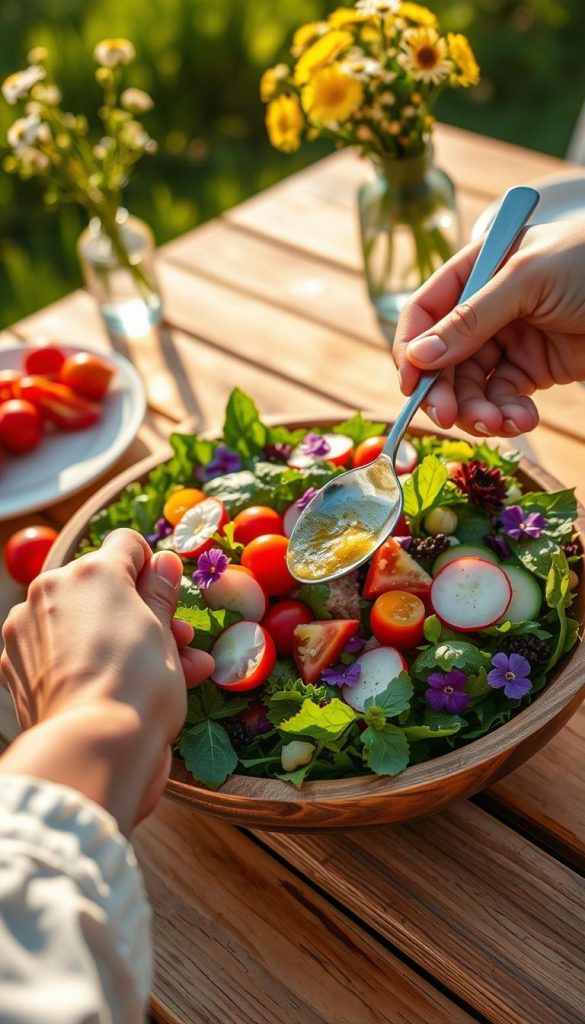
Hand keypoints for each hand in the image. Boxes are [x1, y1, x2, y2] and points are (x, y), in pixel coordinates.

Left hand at [0, 529, 213, 832]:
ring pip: (81, 620)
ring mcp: (26, 629)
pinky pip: (58, 651)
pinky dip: (84, 662)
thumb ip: (160, 592)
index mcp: (93, 572)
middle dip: (139, 609)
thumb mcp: (165, 633)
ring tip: (162, 673)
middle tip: (174, 641)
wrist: (92, 750)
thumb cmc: (139, 686)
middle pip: (101, 586)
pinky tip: (118, 688)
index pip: (128, 545)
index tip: (168, 599)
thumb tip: (163, 562)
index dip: (153, 569)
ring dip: (117, 638)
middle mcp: (50, 590)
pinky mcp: (14, 666)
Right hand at [393, 221, 584, 435]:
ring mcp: (509, 340)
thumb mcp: (527, 279)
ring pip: (473, 386)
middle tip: (451, 418)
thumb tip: (418, 358)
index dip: (411, 349)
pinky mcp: (533, 369)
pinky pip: (505, 398)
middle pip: (443, 358)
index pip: (425, 312)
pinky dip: (509, 414)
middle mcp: (485, 307)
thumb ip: (472, 318)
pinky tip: (523, 419)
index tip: (411, 385)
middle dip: (446, 391)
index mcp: (476, 270)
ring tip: (500, 424)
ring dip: (479, 410)